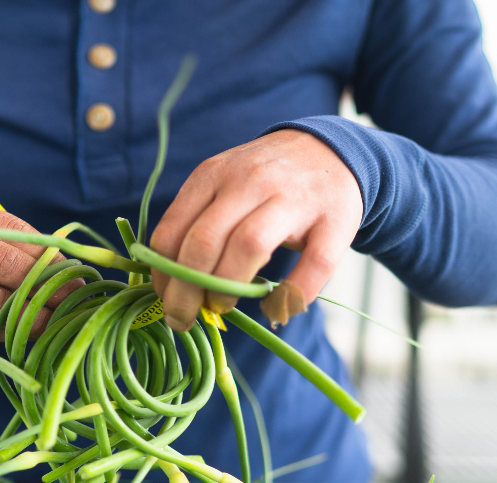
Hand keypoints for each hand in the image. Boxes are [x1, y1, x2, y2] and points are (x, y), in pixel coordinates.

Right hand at [0, 192, 78, 356]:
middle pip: (7, 263)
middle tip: (76, 299)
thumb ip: (1, 243)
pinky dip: (8, 332)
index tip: (76, 273)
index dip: (50, 255)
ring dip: (34, 314)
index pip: (12, 230)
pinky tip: (22, 332)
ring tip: (54, 319)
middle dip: (48, 285)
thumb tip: (64, 265)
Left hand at [149, 129, 362, 329]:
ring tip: (222, 309)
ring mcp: (294, 198)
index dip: (162, 275)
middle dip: (186, 291)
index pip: (173, 230)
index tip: (165, 299)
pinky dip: (292, 293)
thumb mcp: (221, 186)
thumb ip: (195, 224)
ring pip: (249, 246)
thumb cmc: (264, 184)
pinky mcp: (334, 220)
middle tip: (184, 318)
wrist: (329, 151)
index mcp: (213, 175)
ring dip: (227, 289)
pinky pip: (313, 264)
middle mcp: (250, 181)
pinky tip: (277, 308)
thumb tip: (167, 285)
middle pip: (204, 242)